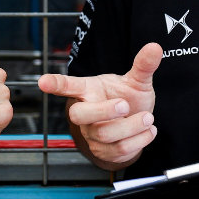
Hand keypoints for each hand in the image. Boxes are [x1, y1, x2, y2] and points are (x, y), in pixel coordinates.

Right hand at [37, 43, 162, 168]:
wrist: (136, 124)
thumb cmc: (128, 98)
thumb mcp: (137, 81)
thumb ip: (143, 65)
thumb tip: (155, 47)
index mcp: (88, 90)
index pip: (68, 85)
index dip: (55, 84)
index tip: (42, 81)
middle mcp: (85, 113)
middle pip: (79, 115)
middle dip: (105, 111)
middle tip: (125, 104)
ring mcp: (92, 134)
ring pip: (105, 135)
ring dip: (132, 126)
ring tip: (147, 117)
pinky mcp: (104, 152)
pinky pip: (120, 150)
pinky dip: (140, 139)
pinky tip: (147, 130)